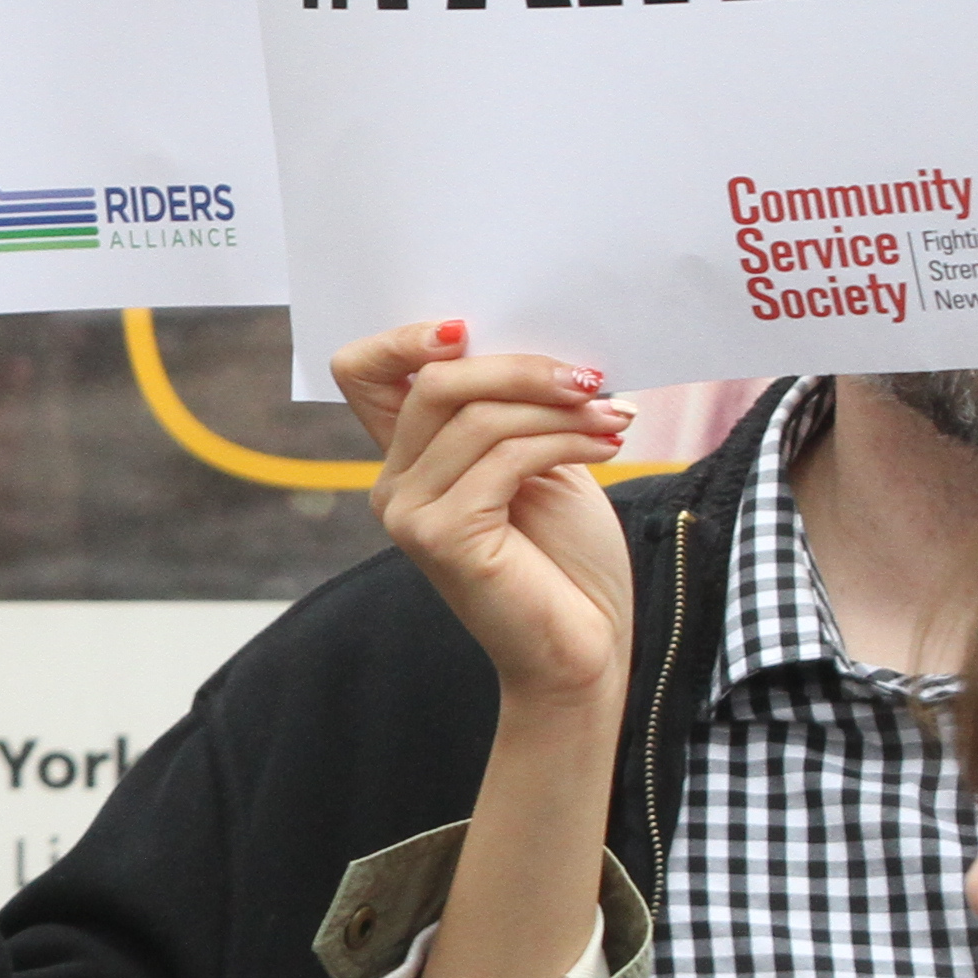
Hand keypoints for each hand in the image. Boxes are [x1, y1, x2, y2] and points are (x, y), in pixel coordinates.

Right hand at [335, 319, 637, 708]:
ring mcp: (409, 513)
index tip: (473, 328)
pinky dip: (565, 440)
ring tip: (615, 417)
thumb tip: (537, 347)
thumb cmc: (567, 559)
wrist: (586, 649)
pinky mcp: (442, 537)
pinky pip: (504, 458)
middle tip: (590, 377)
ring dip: (558, 408)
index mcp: (407, 460)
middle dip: (520, 367)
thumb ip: (512, 412)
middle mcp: (392, 485)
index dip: (404, 336)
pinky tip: (609, 445)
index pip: (361, 371)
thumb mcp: (540, 462)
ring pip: (476, 417)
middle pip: (434, 382)